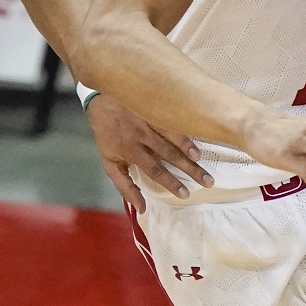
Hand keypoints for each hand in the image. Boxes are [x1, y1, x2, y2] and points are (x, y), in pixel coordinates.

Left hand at [86, 95, 212, 210]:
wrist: (99, 98)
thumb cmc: (107, 134)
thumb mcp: (109, 162)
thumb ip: (124, 186)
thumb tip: (141, 208)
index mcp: (130, 149)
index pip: (154, 169)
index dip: (170, 182)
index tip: (185, 194)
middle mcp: (141, 134)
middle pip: (169, 154)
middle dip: (189, 169)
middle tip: (207, 182)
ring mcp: (148, 118)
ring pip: (172, 135)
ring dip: (188, 148)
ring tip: (202, 160)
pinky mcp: (153, 105)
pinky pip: (171, 118)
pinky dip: (184, 127)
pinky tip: (196, 133)